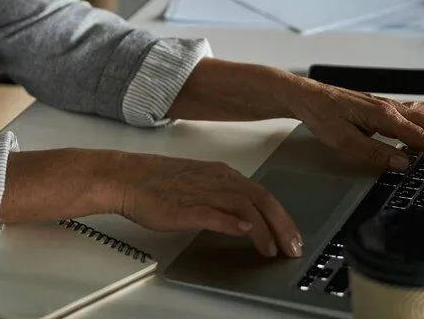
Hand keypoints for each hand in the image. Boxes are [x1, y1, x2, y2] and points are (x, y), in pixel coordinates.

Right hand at [111, 151, 303, 257]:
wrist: (129, 177)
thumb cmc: (158, 182)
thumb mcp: (200, 184)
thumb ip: (224, 198)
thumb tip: (247, 217)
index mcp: (221, 173)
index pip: (262, 193)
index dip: (282, 216)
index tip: (293, 235)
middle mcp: (217, 179)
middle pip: (261, 199)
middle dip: (282, 225)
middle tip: (294, 247)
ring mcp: (203, 191)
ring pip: (245, 206)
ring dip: (264, 230)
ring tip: (272, 249)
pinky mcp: (186, 206)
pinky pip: (215, 213)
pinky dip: (233, 223)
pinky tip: (244, 232)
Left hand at [290, 78, 423, 172]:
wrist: (305, 95)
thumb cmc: (321, 115)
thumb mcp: (343, 140)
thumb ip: (375, 152)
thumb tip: (405, 163)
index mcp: (384, 117)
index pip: (421, 139)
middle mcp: (390, 108)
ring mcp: (388, 105)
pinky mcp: (383, 106)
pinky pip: (416, 109)